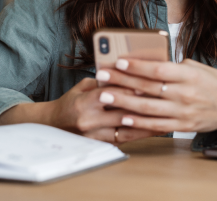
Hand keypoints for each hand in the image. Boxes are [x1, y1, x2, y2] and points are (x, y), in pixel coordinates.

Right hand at [0, 78, 164, 143]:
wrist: (53, 125)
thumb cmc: (70, 102)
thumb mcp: (82, 87)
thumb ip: (103, 82)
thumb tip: (127, 73)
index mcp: (83, 103)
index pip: (110, 93)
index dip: (129, 88)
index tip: (147, 82)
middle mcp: (88, 121)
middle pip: (121, 112)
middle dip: (142, 105)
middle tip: (162, 98)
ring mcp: (94, 135)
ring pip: (125, 129)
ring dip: (145, 122)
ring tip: (163, 115)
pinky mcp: (99, 144)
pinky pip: (123, 139)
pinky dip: (138, 133)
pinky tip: (152, 128)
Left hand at [94, 59, 216, 135]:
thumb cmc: (214, 84)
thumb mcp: (198, 68)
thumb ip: (175, 66)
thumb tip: (149, 62)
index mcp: (189, 76)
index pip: (159, 70)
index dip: (137, 66)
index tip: (118, 61)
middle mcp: (185, 94)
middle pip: (148, 88)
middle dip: (121, 81)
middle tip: (101, 75)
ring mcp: (183, 113)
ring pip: (148, 108)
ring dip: (124, 102)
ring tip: (105, 95)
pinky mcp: (182, 126)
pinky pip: (157, 125)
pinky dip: (139, 123)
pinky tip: (123, 118)